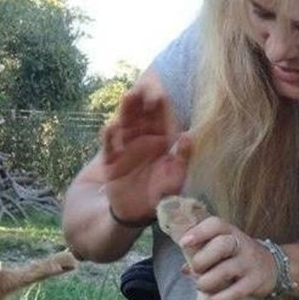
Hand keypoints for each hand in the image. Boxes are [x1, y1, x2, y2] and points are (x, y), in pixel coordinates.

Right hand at [100, 75, 192, 223]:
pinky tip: (112, 127)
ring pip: (125, 124)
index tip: (162, 92)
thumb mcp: (176, 177)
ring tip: (128, 98)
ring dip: (126, 111)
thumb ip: (183, 158)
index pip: (161, 118)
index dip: (161, 105)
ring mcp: (126, 147)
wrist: (136, 212)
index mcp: (162, 141)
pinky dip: (110, 136)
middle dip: (142, 101)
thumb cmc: (162, 193)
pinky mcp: (110, 159)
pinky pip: (109, 145)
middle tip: (143, 87)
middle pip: (141, 116)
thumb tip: (189, 137)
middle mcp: (143, 139)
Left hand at [178, 216, 277, 299]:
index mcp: (231, 232)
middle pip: (221, 245)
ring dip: (207, 282)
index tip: (184, 242)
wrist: (273, 267)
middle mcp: (242, 244)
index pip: (216, 224)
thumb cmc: (240, 257)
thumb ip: (204, 254)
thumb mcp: (225, 249)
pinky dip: (219, 299)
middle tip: (196, 270)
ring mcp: (250, 263)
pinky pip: (235, 291)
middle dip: (202, 260)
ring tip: (202, 286)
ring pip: (226, 270)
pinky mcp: (255, 282)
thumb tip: (184, 269)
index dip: (199, 232)